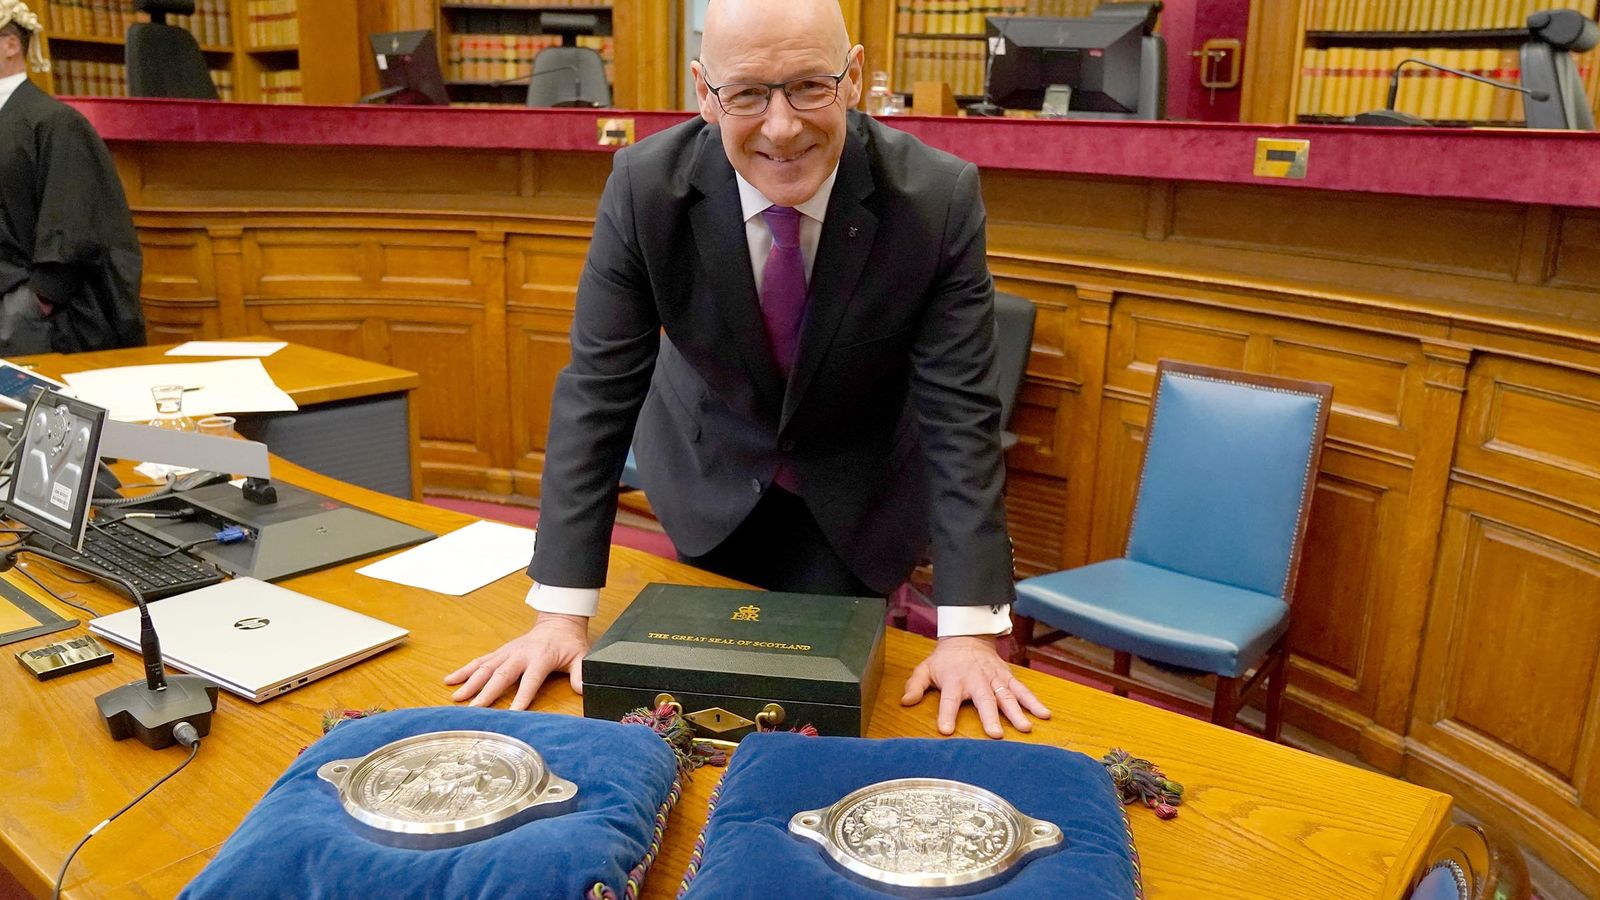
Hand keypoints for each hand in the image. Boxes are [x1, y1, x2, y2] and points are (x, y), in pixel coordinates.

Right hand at [444, 612, 588, 709]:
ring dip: (470, 682)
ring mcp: (508, 652)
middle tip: (473, 709)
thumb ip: (581, 673)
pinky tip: (450, 679)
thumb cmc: (569, 642)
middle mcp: (520, 654)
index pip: (530, 679)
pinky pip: (480, 661)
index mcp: (541, 657)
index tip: (512, 713)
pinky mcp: (500, 652)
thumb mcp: (581, 657)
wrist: (558, 621)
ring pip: (485, 667)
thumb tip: (582, 689)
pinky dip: (464, 670)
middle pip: (501, 675)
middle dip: (486, 693)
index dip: (522, 696)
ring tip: (456, 697)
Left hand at [901, 635, 1050, 738]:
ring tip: (1026, 728)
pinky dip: (1034, 701)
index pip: (949, 699)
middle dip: (990, 717)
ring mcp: (994, 679)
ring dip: (1016, 712)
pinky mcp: (1007, 677)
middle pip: (984, 700)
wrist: (967, 636)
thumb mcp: (925, 669)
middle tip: (996, 735)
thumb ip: (915, 685)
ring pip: (1006, 696)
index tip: (946, 730)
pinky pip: (1022, 690)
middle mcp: (976, 680)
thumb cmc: (945, 659)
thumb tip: (905, 701)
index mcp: (954, 680)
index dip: (946, 714)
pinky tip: (1044, 714)